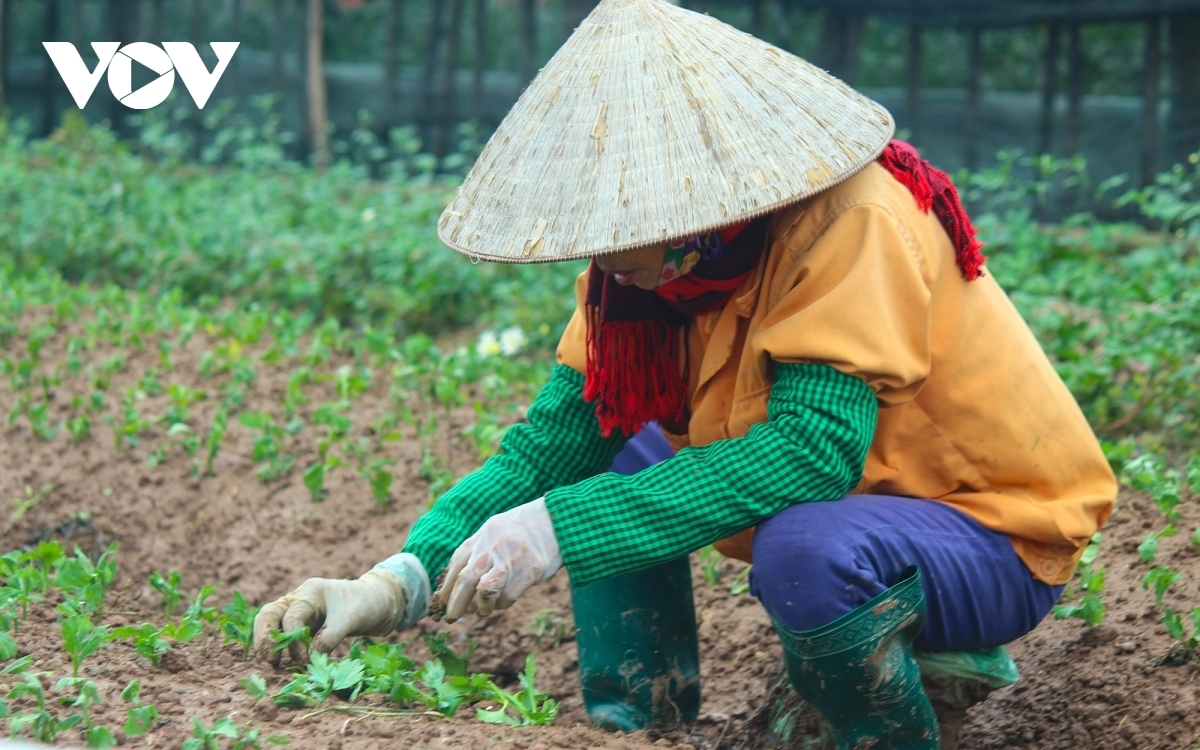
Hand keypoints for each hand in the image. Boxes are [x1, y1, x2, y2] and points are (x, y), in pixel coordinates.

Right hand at [252, 569, 405, 665]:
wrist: (379, 602)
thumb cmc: (367, 604)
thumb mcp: (351, 619)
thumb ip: (330, 637)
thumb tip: (309, 659)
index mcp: (310, 593)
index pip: (291, 617)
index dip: (294, 641)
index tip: (303, 660)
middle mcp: (299, 599)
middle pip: (269, 614)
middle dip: (264, 637)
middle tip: (269, 661)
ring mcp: (298, 612)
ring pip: (271, 624)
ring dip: (268, 643)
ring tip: (271, 664)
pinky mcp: (303, 625)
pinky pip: (284, 635)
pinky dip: (280, 647)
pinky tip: (281, 664)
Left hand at [432, 497, 561, 620]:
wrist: (554, 520)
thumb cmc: (521, 528)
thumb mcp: (493, 530)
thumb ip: (476, 550)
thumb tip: (456, 580)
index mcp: (481, 537)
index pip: (456, 565)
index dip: (445, 588)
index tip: (439, 603)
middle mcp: (492, 547)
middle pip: (466, 580)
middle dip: (455, 603)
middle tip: (450, 618)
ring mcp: (511, 560)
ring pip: (486, 591)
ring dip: (481, 606)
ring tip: (483, 610)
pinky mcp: (529, 572)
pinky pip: (508, 597)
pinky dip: (502, 604)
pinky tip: (503, 601)